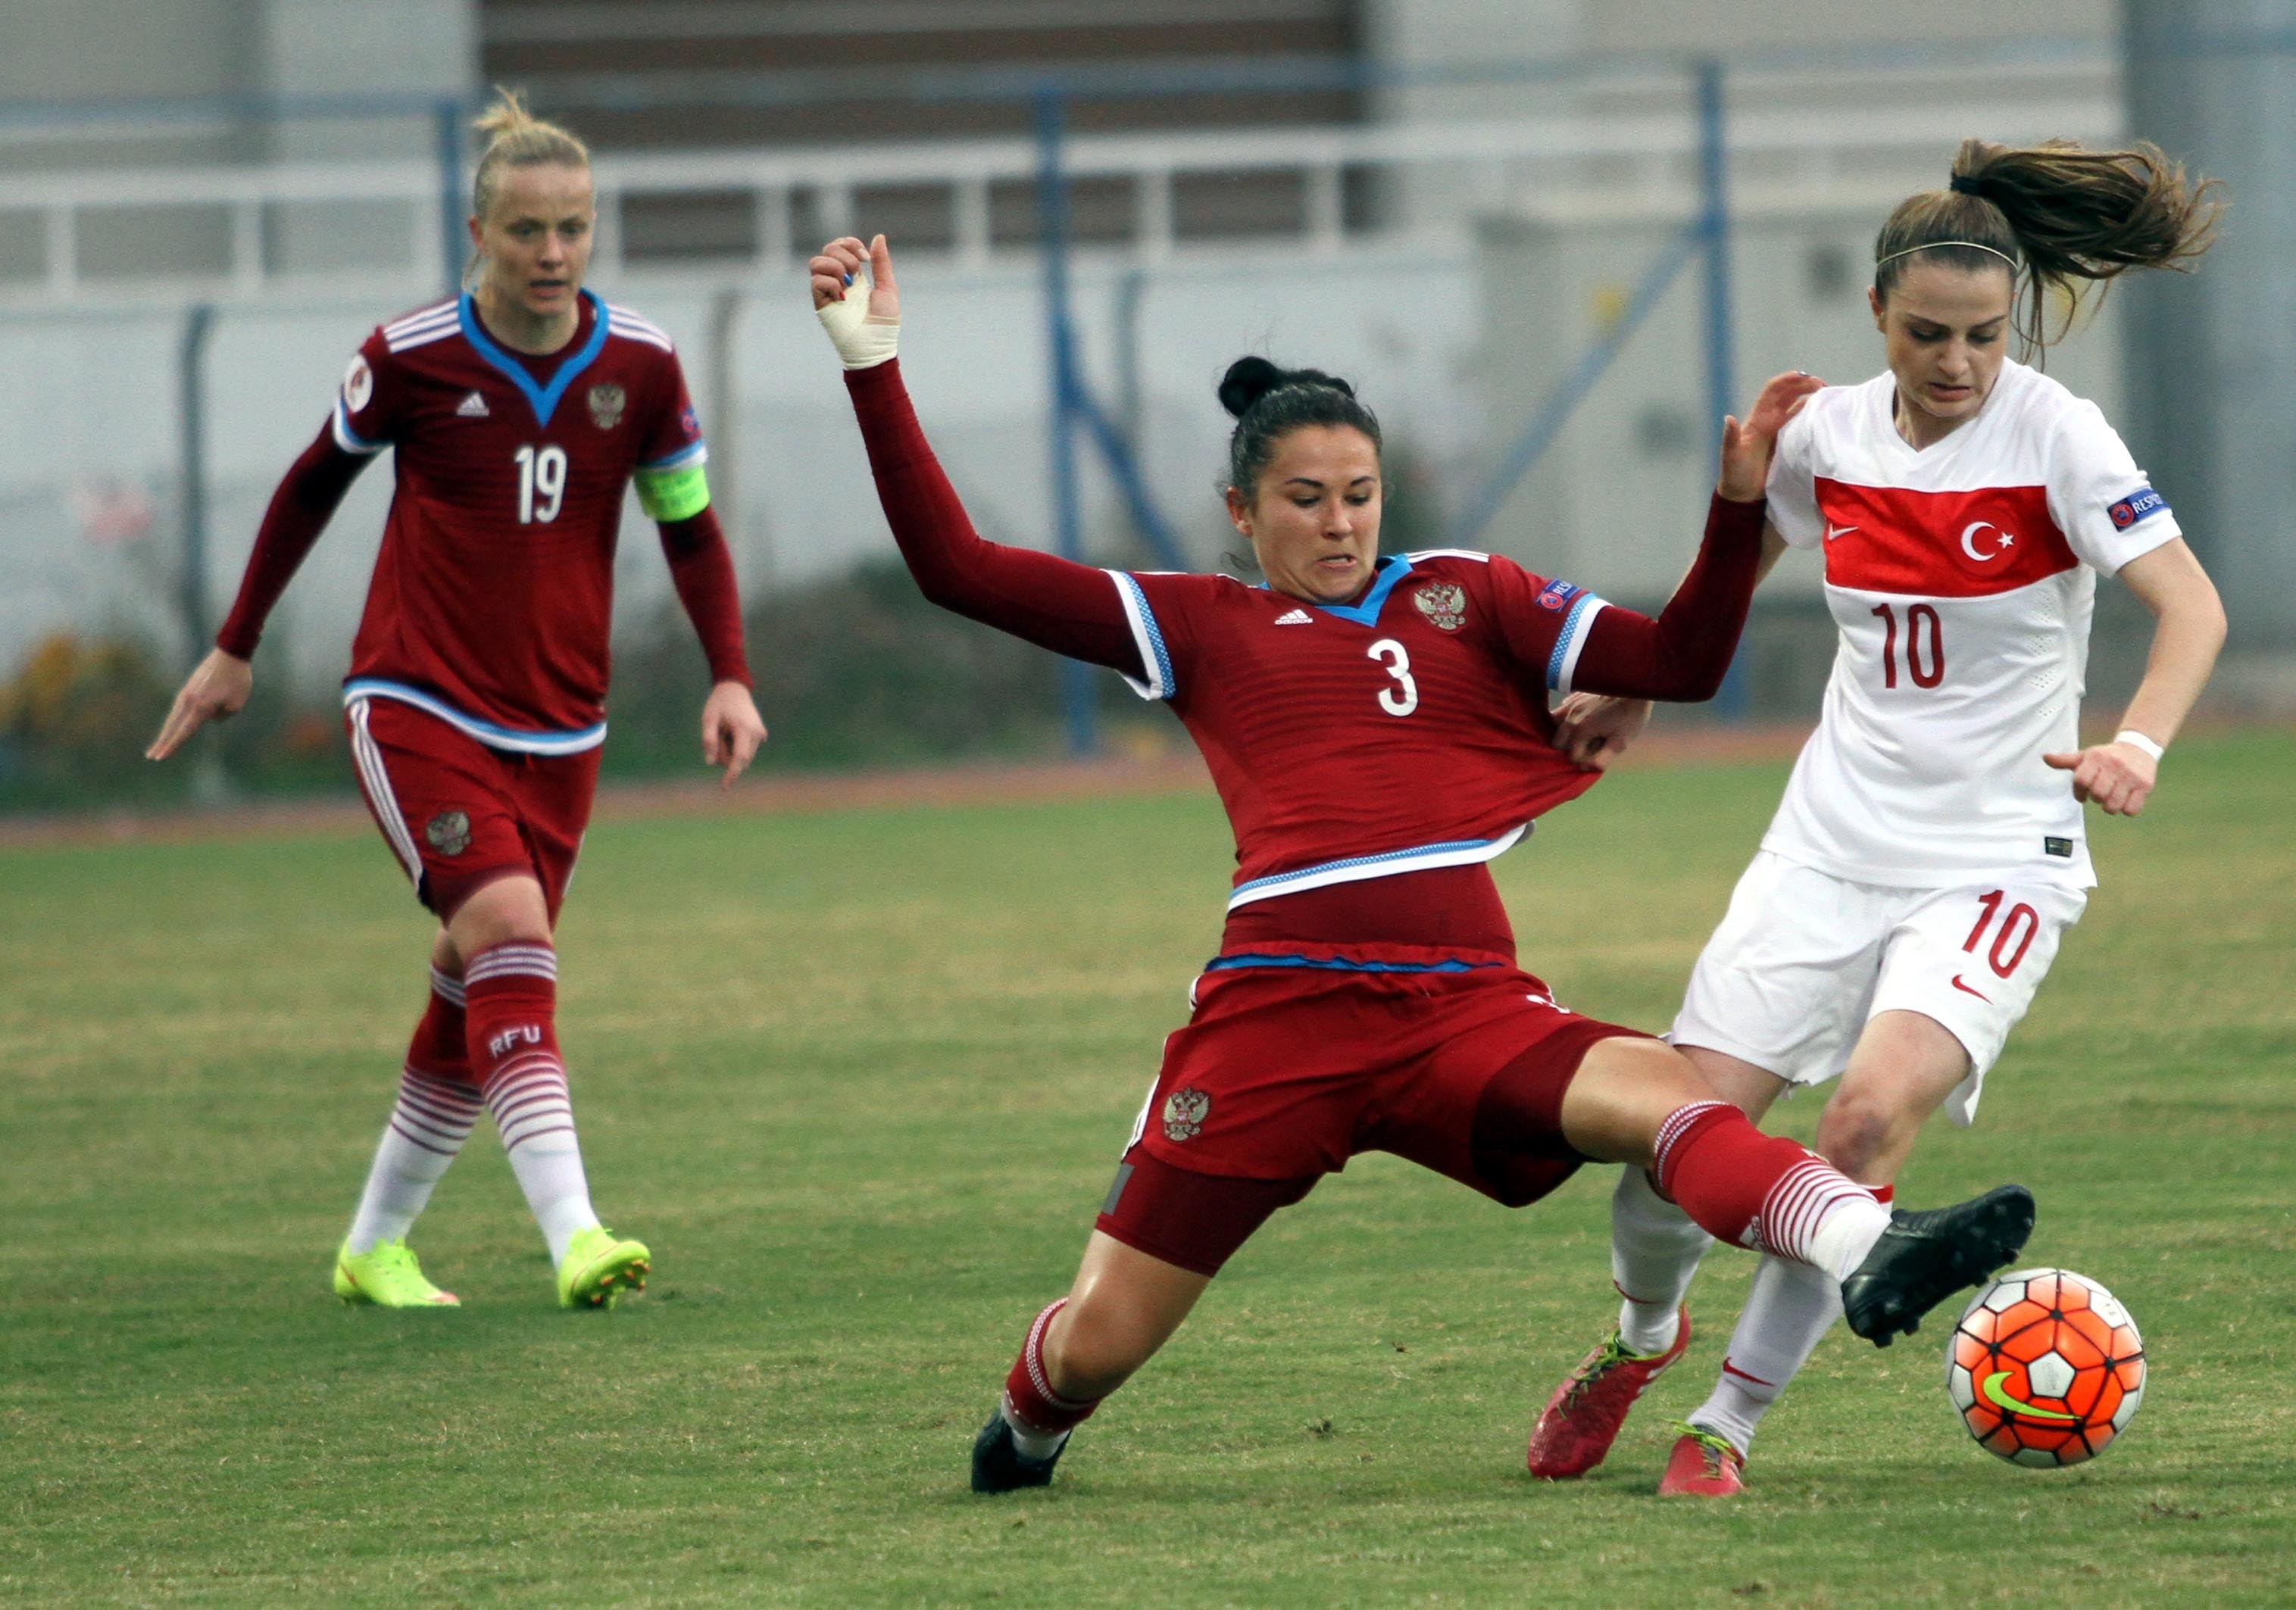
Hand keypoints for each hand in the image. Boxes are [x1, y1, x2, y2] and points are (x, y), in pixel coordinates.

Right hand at [146, 648, 252, 760]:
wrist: (230, 654)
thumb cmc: (237, 680)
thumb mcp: (236, 704)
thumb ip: (222, 717)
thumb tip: (209, 717)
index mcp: (202, 707)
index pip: (184, 732)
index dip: (172, 746)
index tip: (160, 757)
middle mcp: (190, 701)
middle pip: (172, 727)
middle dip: (163, 743)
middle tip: (152, 757)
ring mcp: (187, 693)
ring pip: (174, 717)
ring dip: (167, 732)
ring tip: (160, 746)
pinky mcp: (189, 688)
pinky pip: (181, 708)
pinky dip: (176, 720)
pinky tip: (174, 727)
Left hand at [701, 680, 766, 787]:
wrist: (734, 689)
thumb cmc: (719, 704)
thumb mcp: (708, 719)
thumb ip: (708, 740)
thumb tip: (710, 763)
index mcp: (744, 729)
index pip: (740, 758)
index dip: (732, 773)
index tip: (724, 786)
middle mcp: (756, 733)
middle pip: (740, 759)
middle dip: (725, 755)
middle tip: (716, 735)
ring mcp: (760, 735)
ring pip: (743, 757)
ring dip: (730, 751)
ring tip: (724, 731)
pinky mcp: (760, 735)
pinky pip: (746, 751)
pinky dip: (735, 747)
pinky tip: (731, 731)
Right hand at [811, 234, 900, 367]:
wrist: (875, 345)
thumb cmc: (883, 323)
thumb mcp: (886, 287)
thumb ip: (881, 263)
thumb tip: (878, 237)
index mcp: (853, 275)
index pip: (840, 246)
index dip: (850, 243)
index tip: (865, 257)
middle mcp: (838, 280)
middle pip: (828, 249)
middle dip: (845, 254)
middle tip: (857, 272)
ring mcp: (827, 291)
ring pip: (816, 262)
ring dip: (835, 266)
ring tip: (849, 283)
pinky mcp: (820, 303)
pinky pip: (816, 281)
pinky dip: (830, 283)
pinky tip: (842, 296)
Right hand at [1552, 693, 1653, 771]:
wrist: (1634, 685)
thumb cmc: (1630, 715)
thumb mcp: (1621, 742)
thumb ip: (1602, 760)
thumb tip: (1587, 768)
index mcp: (1580, 730)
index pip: (1572, 756)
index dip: (1585, 761)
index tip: (1599, 756)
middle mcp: (1569, 717)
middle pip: (1557, 743)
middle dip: (1570, 749)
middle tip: (1590, 747)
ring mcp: (1569, 704)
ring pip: (1555, 725)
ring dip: (1565, 733)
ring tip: (1581, 735)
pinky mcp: (1574, 696)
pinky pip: (1561, 711)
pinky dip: (1567, 719)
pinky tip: (1582, 719)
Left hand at [1717, 371, 1824, 501]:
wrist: (1742, 496)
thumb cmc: (1735, 475)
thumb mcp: (1731, 456)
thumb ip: (1730, 438)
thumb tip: (1729, 418)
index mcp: (1757, 420)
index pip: (1773, 392)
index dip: (1787, 381)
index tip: (1803, 376)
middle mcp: (1768, 421)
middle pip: (1788, 395)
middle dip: (1803, 385)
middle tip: (1822, 385)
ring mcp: (1779, 431)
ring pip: (1796, 406)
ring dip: (1810, 397)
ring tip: (1827, 393)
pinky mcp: (1787, 443)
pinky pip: (1800, 424)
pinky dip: (1811, 415)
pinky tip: (1822, 413)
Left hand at [2043, 741, 2156, 815]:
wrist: (2139, 748)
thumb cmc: (2106, 757)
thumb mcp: (2086, 756)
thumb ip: (2065, 760)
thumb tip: (2045, 757)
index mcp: (2097, 757)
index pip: (2081, 780)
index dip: (2078, 792)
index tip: (2082, 795)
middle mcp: (2115, 765)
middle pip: (2098, 795)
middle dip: (2096, 799)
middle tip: (2099, 794)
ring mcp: (2131, 776)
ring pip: (2113, 805)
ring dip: (2109, 807)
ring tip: (2111, 798)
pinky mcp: (2146, 786)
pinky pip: (2131, 810)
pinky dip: (2126, 809)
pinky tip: (2125, 800)